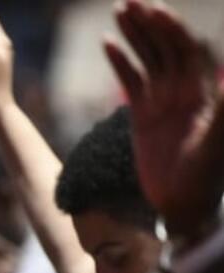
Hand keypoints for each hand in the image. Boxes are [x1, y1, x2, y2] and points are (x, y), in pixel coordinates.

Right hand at [105, 0, 223, 238]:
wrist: (182, 205)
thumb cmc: (204, 179)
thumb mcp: (213, 144)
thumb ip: (223, 111)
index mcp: (204, 91)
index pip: (188, 49)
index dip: (172, 29)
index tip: (155, 11)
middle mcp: (185, 90)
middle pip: (166, 46)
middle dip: (150, 23)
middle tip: (130, 2)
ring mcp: (164, 100)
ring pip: (148, 58)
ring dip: (135, 34)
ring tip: (118, 11)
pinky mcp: (144, 115)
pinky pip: (131, 81)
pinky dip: (119, 63)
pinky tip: (108, 44)